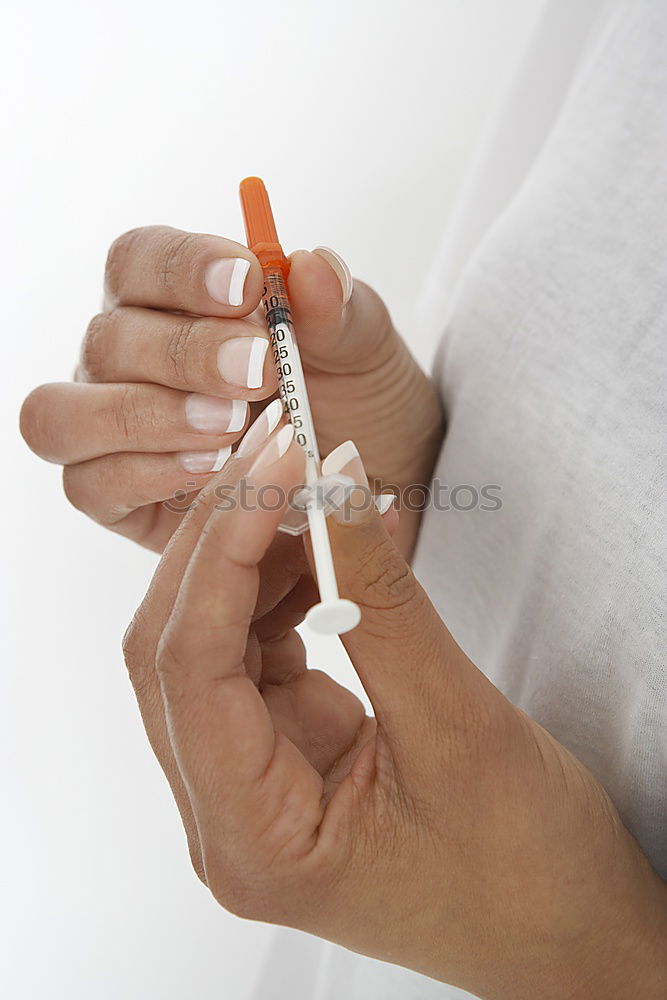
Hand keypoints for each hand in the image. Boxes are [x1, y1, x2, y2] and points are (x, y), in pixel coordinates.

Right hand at [20, 226, 441, 554]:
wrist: (365, 484)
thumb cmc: (353, 402)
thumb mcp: (362, 352)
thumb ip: (338, 310)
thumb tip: (312, 266)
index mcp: (171, 301)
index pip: (140, 260)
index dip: (184, 267)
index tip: (249, 285)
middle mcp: (127, 359)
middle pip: (109, 338)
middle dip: (186, 353)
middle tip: (261, 373)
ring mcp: (112, 428)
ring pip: (68, 412)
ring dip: (148, 416)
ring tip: (229, 429)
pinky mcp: (115, 495)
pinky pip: (89, 482)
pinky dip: (146, 474)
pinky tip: (211, 473)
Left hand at [123, 429, 666, 999]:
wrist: (570, 931)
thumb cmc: (528, 870)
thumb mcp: (457, 724)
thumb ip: (383, 600)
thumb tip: (338, 482)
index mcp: (250, 842)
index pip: (189, 670)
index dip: (226, 550)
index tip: (280, 464)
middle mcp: (228, 815)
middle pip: (178, 648)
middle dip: (227, 539)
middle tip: (285, 450)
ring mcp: (252, 782)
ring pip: (212, 641)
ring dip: (255, 558)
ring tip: (316, 490)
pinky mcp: (286, 751)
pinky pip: (258, 650)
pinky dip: (286, 588)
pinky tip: (329, 546)